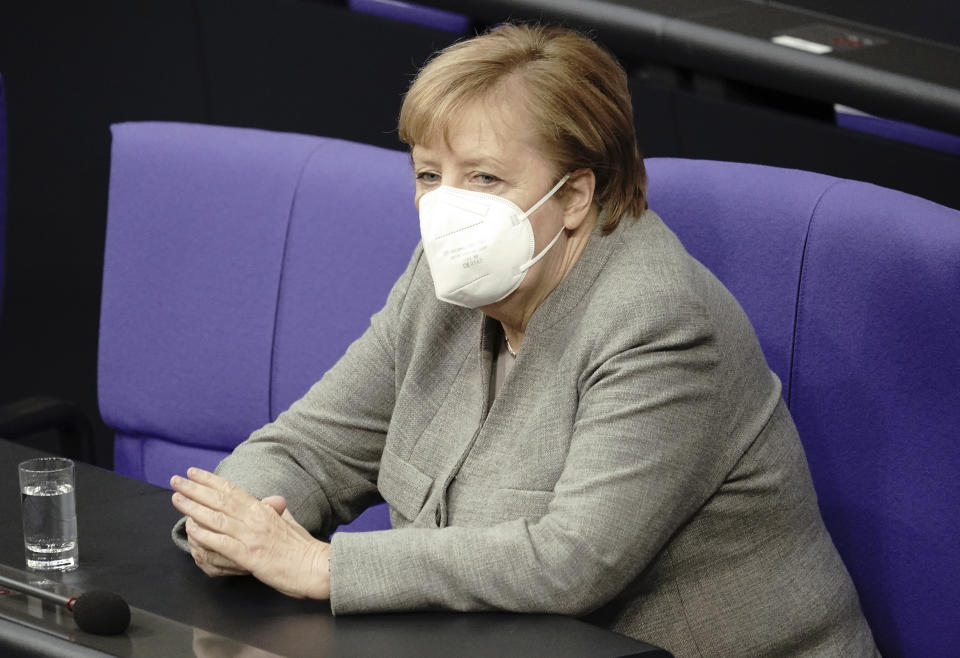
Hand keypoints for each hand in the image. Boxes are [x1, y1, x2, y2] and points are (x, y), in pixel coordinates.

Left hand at [170, 468, 330, 598]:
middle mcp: (256, 519)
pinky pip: (223, 543)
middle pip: (220, 499)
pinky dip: (206, 535)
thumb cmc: (303, 547)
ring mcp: (252, 537)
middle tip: (176, 480)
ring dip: (193, 508)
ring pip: (217, 518)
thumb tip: (273, 501)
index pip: (232, 490)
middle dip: (194, 489)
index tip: (193, 473)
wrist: (317, 566)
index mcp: (264, 510)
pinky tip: (192, 529)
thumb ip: (277, 510)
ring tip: (177, 499)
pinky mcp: (250, 556)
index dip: (210, 480)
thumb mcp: (290, 521)